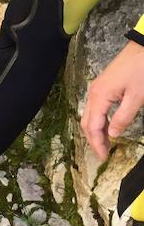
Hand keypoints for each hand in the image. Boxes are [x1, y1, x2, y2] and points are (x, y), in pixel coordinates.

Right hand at [81, 40, 143, 159]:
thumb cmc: (142, 68)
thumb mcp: (137, 96)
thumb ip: (123, 117)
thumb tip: (113, 133)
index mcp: (99, 97)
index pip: (93, 126)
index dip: (97, 143)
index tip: (103, 157)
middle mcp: (93, 93)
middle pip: (86, 122)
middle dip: (93, 139)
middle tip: (103, 153)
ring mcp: (97, 88)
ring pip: (89, 115)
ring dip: (95, 130)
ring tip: (105, 142)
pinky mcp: (103, 85)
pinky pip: (94, 107)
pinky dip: (98, 120)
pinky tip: (107, 125)